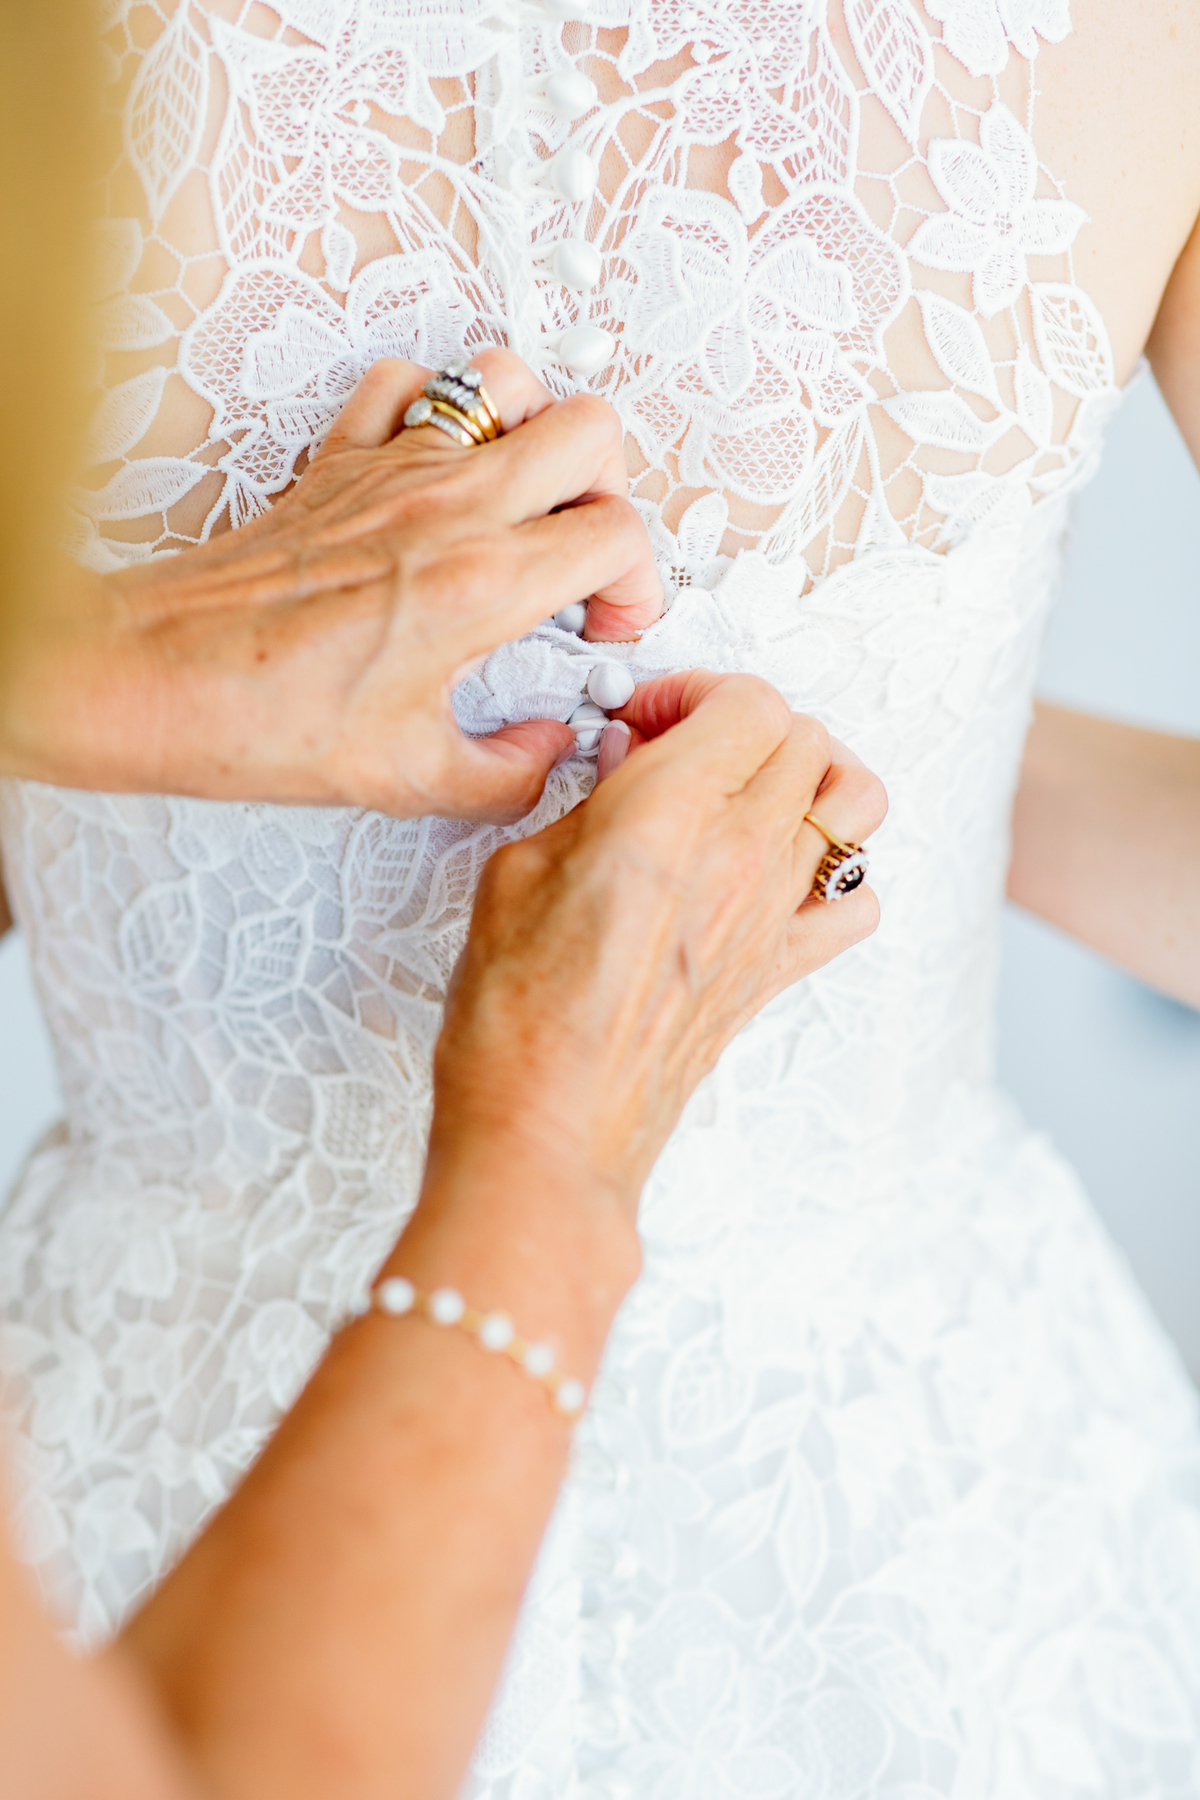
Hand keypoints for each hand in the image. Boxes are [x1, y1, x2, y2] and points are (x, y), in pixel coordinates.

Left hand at [0, 350, 661, 822]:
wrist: (158, 676)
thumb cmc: (262, 717)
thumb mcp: (410, 779)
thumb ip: (508, 771)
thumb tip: (545, 748)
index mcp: (478, 584)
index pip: (617, 537)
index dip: (639, 585)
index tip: (604, 624)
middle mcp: (445, 508)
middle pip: (590, 433)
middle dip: (613, 492)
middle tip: (585, 551)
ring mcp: (390, 469)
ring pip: (506, 382)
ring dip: (537, 430)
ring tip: (528, 494)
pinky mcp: (338, 460)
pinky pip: (405, 384)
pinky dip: (436, 408)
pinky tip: (437, 467)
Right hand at [431, 671, 885, 1210]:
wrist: (551, 1130)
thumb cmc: (519, 1021)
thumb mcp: (516, 872)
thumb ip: (585, 804)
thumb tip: (622, 770)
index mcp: (668, 814)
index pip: (746, 700)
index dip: (695, 689)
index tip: (648, 717)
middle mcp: (739, 859)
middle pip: (805, 736)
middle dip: (745, 721)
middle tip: (684, 745)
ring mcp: (769, 917)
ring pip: (854, 802)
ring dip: (810, 775)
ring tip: (752, 789)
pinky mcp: (775, 972)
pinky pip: (857, 902)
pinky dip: (838, 873)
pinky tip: (780, 875)